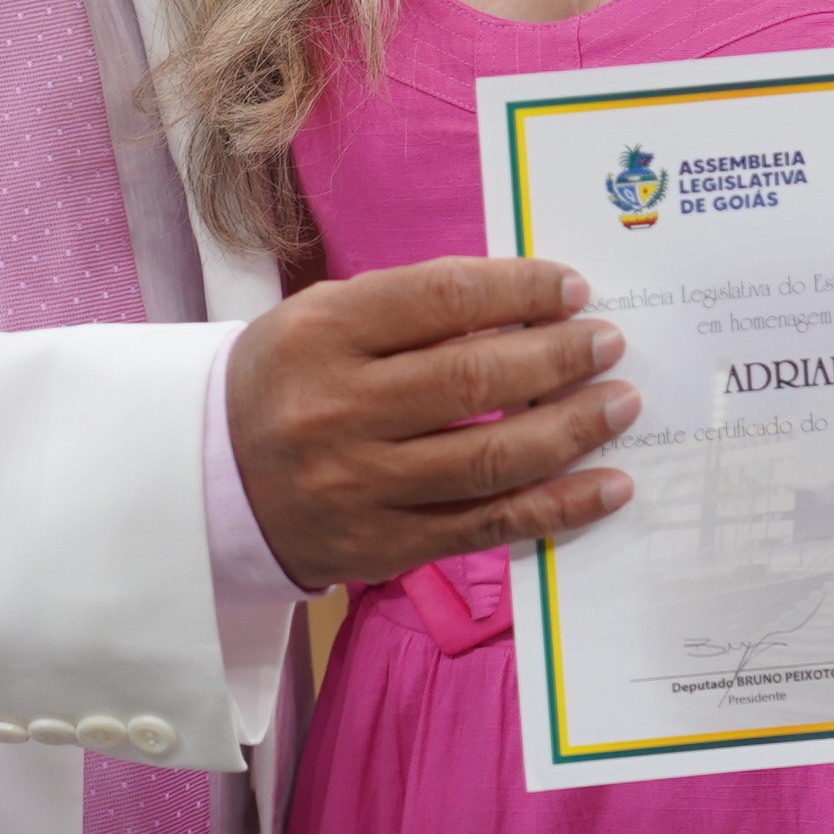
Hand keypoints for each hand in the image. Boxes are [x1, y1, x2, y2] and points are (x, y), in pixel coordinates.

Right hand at [226, 256, 637, 592]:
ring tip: (621, 404)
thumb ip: (416, 308)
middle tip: (610, 343)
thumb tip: (530, 304)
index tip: (575, 287)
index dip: (520, 289)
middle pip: (472, 379)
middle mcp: (337, 410)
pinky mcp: (383, 546)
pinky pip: (487, 527)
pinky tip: (608, 486)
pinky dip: (558, 506)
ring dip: (571, 429)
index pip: (442, 298)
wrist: (212, 477)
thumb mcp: (326, 318)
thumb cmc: (291, 379)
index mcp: (323, 333)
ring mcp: (360, 486)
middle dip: (558, 357)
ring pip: (488, 459)